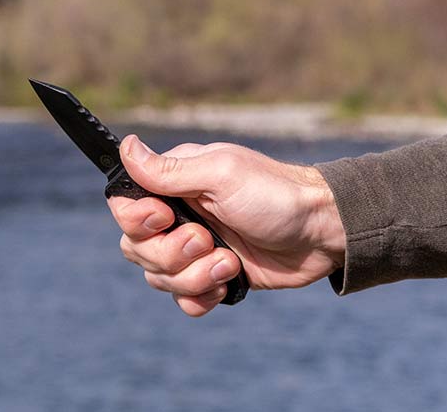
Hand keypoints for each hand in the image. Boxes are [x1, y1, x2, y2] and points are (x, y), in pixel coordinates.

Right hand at [105, 135, 345, 316]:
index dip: (138, 219)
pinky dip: (203, 296)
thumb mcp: (222, 174)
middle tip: (208, 239)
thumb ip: (169, 170)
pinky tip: (229, 281)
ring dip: (194, 276)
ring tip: (229, 262)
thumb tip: (126, 146)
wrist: (321, 233)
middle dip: (171, 253)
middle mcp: (181, 215)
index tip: (167, 216)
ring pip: (159, 278)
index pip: (125, 206)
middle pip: (136, 248)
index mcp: (176, 184)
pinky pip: (184, 300)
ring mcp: (196, 249)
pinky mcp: (214, 276)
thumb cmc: (275, 194)